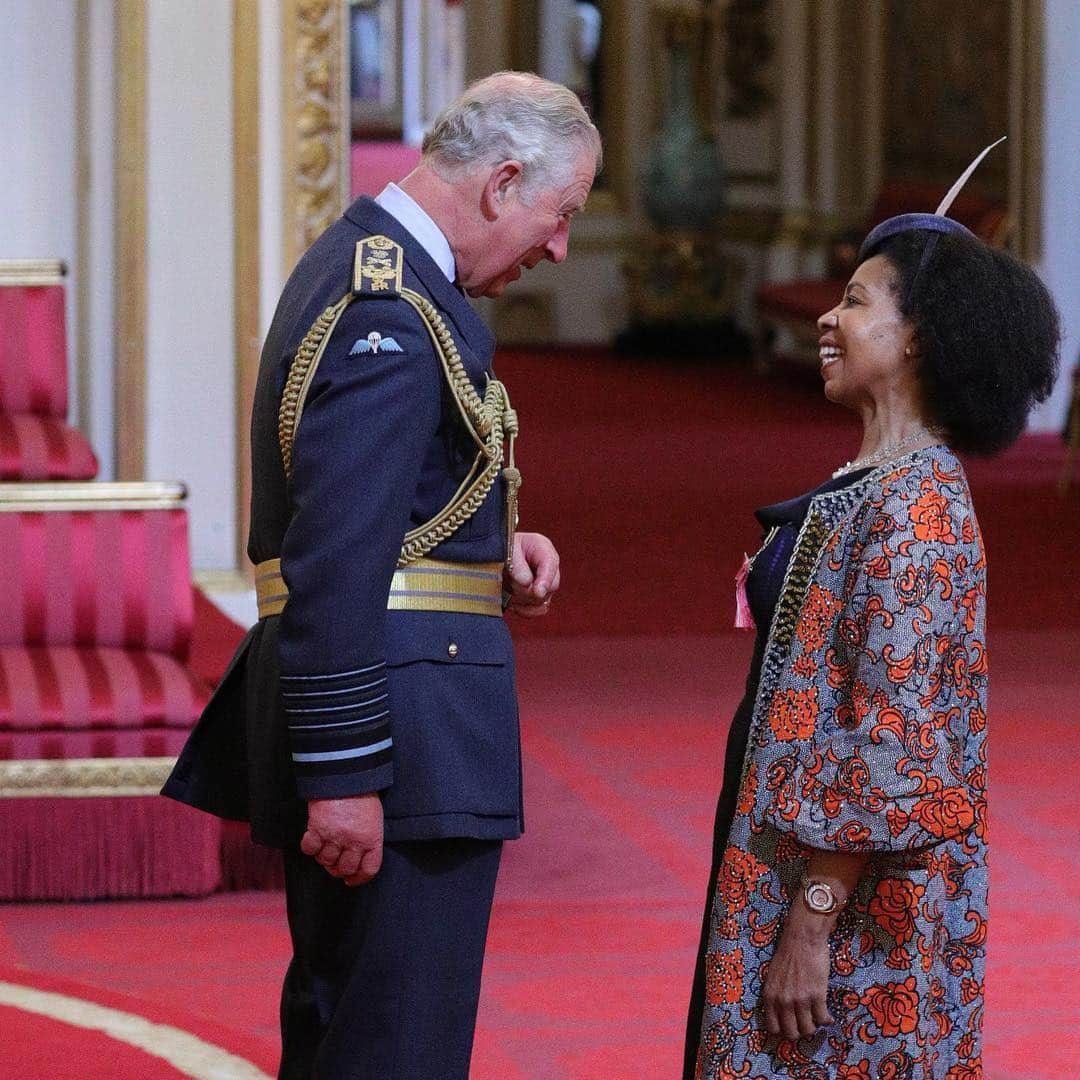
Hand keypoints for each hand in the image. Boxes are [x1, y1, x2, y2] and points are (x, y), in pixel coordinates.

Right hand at [301, 793, 383, 885]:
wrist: (346, 774)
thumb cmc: (362, 794)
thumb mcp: (374, 818)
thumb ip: (368, 838)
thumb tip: (358, 858)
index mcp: (372, 838)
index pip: (369, 869)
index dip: (359, 879)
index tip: (351, 880)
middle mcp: (354, 841)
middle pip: (344, 869)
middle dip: (339, 869)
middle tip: (335, 862)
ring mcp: (335, 836)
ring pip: (326, 861)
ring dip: (324, 856)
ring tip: (325, 845)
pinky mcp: (318, 828)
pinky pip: (310, 849)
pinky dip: (309, 846)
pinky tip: (312, 838)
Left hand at [504, 532, 559, 616]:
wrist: (493, 554)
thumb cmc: (501, 548)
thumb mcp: (506, 550)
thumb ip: (517, 564)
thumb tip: (526, 582)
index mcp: (543, 549)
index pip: (550, 564)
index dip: (545, 580)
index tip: (537, 592)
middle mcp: (548, 566)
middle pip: (550, 586)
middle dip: (529, 589)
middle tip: (510, 584)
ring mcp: (544, 582)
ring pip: (542, 600)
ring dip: (524, 599)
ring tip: (508, 588)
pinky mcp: (537, 595)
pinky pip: (538, 609)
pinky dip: (525, 610)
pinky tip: (512, 605)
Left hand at [762, 901, 833, 1040]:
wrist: (802, 938)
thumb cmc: (787, 954)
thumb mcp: (773, 977)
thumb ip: (776, 996)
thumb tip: (782, 1014)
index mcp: (769, 996)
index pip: (773, 1028)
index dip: (783, 1030)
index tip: (791, 1026)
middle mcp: (783, 1001)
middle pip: (791, 1033)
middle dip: (799, 1032)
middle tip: (806, 1024)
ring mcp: (800, 1000)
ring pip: (808, 1029)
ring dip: (814, 1026)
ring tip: (816, 1018)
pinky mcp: (817, 996)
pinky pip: (823, 1019)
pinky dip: (827, 1020)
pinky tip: (828, 1015)